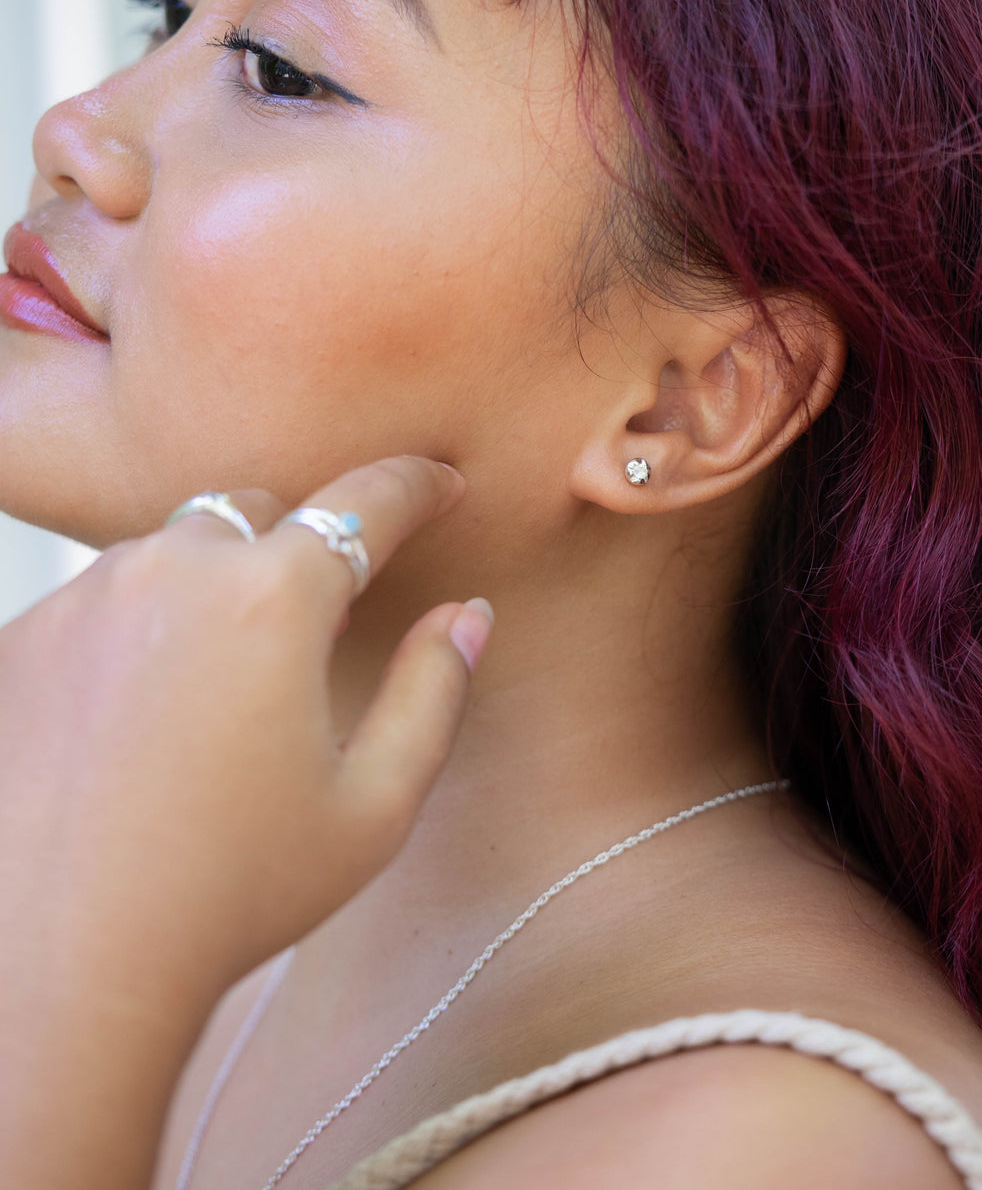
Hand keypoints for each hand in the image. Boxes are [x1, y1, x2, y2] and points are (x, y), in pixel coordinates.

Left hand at [0, 456, 490, 1189]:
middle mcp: (171, 571)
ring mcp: (84, 600)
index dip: (416, 486)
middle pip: (257, 510)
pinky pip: (100, 601)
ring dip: (211, 588)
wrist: (59, 968)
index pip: (366, 503)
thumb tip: (466, 615)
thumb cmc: (233, 894)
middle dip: (299, 545)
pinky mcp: (21, 641)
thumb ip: (434, 690)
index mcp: (273, 599)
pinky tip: (145, 717)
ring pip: (172, 552)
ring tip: (223, 683)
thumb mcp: (374, 806)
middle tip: (318, 619)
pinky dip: (139, 629)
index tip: (442, 485)